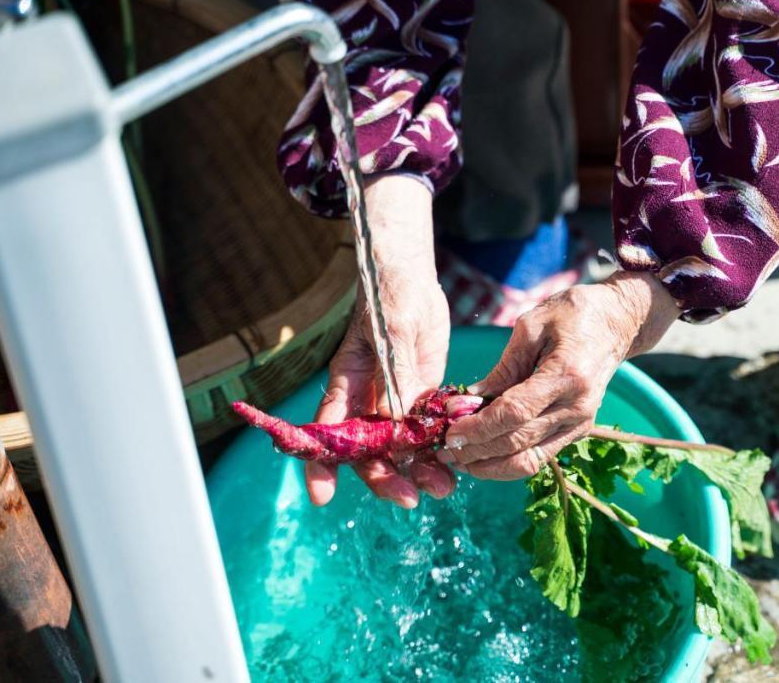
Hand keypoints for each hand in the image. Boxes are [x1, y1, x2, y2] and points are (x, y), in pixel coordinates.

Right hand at [306, 174, 454, 508]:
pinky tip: (457, 467)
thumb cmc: (389, 296)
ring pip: (400, 450)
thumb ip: (393, 373)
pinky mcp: (419, 397)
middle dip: (384, 478)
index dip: (321, 465)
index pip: (327, 431)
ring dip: (418, 471)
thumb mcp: (391, 331)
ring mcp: (394, 402)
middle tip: (410, 498)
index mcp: (345, 385)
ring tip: (444, 488)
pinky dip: (438, 451)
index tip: (322, 496)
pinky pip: (426, 434)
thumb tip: (394, 419)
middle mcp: (366, 401)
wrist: (411, 279)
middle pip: (368, 452)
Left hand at [439, 271, 679, 479]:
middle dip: (476, 450)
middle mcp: (577, 408)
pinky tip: (483, 456)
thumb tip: (470, 400)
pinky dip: (508, 462)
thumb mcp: (532, 326)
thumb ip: (504, 367)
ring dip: (489, 466)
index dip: (478, 427)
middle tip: (443, 449)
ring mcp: (580, 424)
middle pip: (517, 442)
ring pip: (528, 461)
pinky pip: (539, 457)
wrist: (617, 322)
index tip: (449, 431)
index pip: (515, 413)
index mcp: (567, 376)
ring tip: (459, 459)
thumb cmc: (573, 314)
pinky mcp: (577, 432)